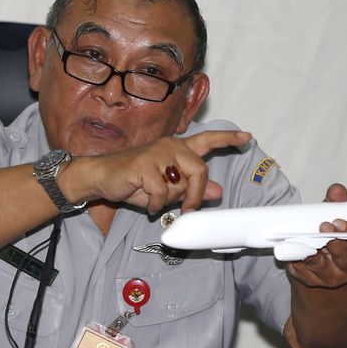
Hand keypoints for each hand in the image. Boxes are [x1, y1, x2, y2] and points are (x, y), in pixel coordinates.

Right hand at [73, 130, 251, 214]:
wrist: (100, 177)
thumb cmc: (133, 182)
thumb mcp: (165, 188)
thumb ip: (190, 188)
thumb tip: (218, 191)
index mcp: (177, 149)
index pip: (207, 140)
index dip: (228, 140)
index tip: (246, 138)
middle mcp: (170, 146)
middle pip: (200, 169)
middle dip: (197, 193)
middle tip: (189, 209)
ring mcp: (157, 153)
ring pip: (181, 181)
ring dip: (172, 199)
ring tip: (157, 203)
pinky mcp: (144, 165)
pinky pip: (161, 191)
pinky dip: (156, 203)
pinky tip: (147, 204)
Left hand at [286, 183, 346, 288]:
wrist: (317, 266)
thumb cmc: (329, 238)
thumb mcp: (334, 220)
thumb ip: (335, 204)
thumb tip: (337, 190)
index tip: (338, 220)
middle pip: (345, 257)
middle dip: (334, 242)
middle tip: (323, 227)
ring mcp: (329, 276)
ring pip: (321, 266)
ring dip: (312, 252)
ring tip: (303, 238)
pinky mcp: (309, 280)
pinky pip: (302, 271)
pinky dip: (295, 260)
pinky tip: (290, 250)